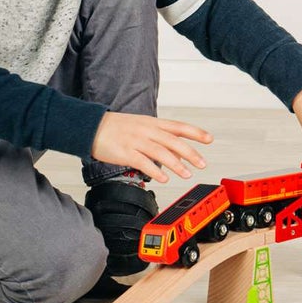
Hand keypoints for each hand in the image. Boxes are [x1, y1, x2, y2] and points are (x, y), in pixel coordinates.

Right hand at [92, 112, 212, 185]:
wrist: (92, 126)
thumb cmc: (117, 127)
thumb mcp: (142, 126)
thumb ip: (159, 138)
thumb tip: (178, 153)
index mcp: (152, 123)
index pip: (178, 126)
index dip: (195, 132)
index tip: (210, 139)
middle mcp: (147, 131)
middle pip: (173, 142)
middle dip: (190, 153)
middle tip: (202, 164)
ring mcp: (136, 141)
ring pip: (161, 153)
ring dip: (176, 165)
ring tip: (187, 174)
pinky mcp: (125, 152)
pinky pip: (144, 163)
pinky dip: (156, 172)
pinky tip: (164, 179)